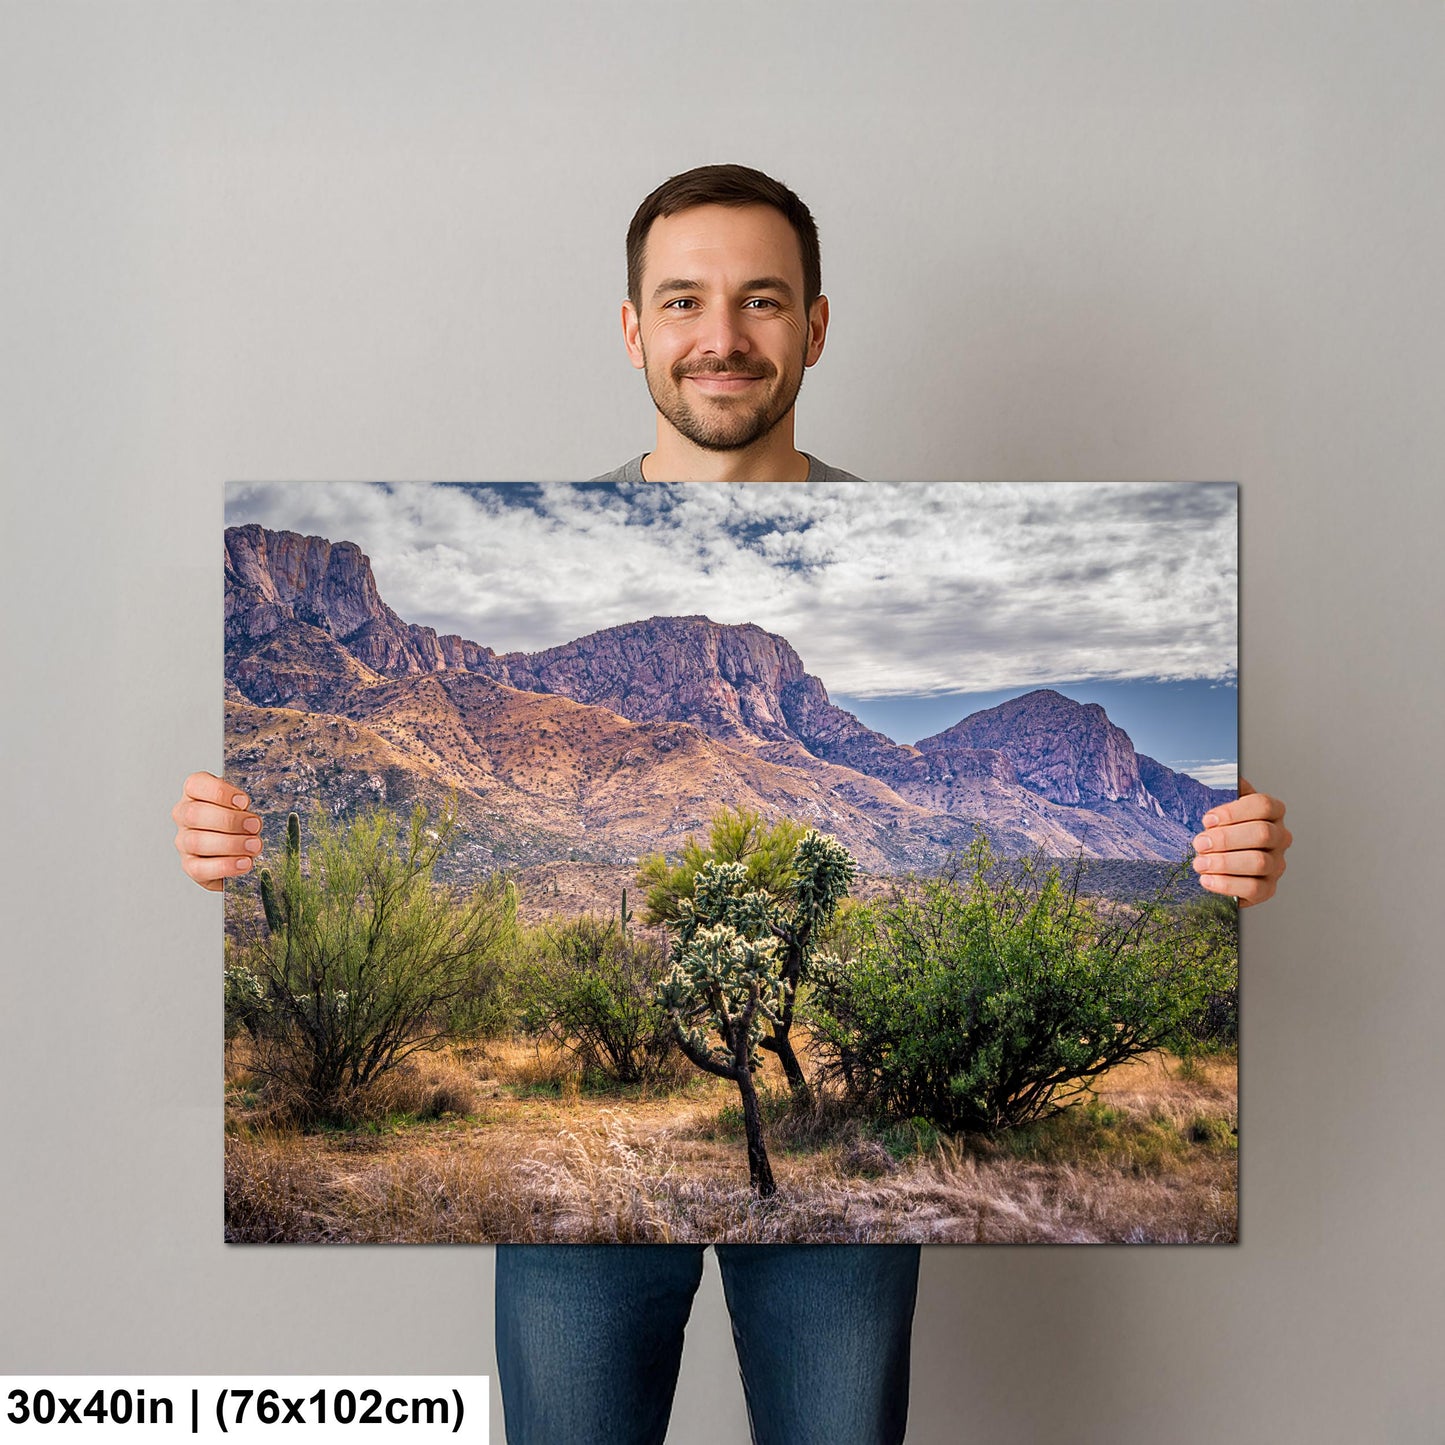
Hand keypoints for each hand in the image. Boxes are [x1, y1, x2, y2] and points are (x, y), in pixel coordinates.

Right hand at [171, 771, 263, 891]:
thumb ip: (246, 804)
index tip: (244, 802)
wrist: (238, 851)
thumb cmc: (241, 821)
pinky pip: (201, 868)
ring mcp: (184, 842)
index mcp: (195, 793)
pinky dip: (226, 866)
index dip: (219, 792)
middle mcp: (184, 816)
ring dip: (231, 844)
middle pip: (195, 814)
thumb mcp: (244, 805)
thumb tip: (260, 809)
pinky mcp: (190, 866)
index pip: (196, 784)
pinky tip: (245, 863)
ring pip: (197, 841)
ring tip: (255, 845)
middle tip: (255, 826)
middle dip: (229, 820)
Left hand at [1191, 776, 1290, 906]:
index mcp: (1272, 812)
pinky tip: (1207, 879)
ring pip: (1258, 862)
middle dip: (1225, 839)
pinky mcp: (1268, 888)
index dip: (1234, 811)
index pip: (1263, 805)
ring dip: (1223, 863)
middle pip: (1262, 834)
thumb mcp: (1224, 808)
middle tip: (1199, 843)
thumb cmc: (1224, 831)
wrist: (1224, 865)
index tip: (1207, 819)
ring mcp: (1277, 864)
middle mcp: (1280, 837)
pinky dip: (1226, 884)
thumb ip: (1228, 791)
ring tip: (1199, 863)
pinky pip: (1253, 888)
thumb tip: (1231, 776)